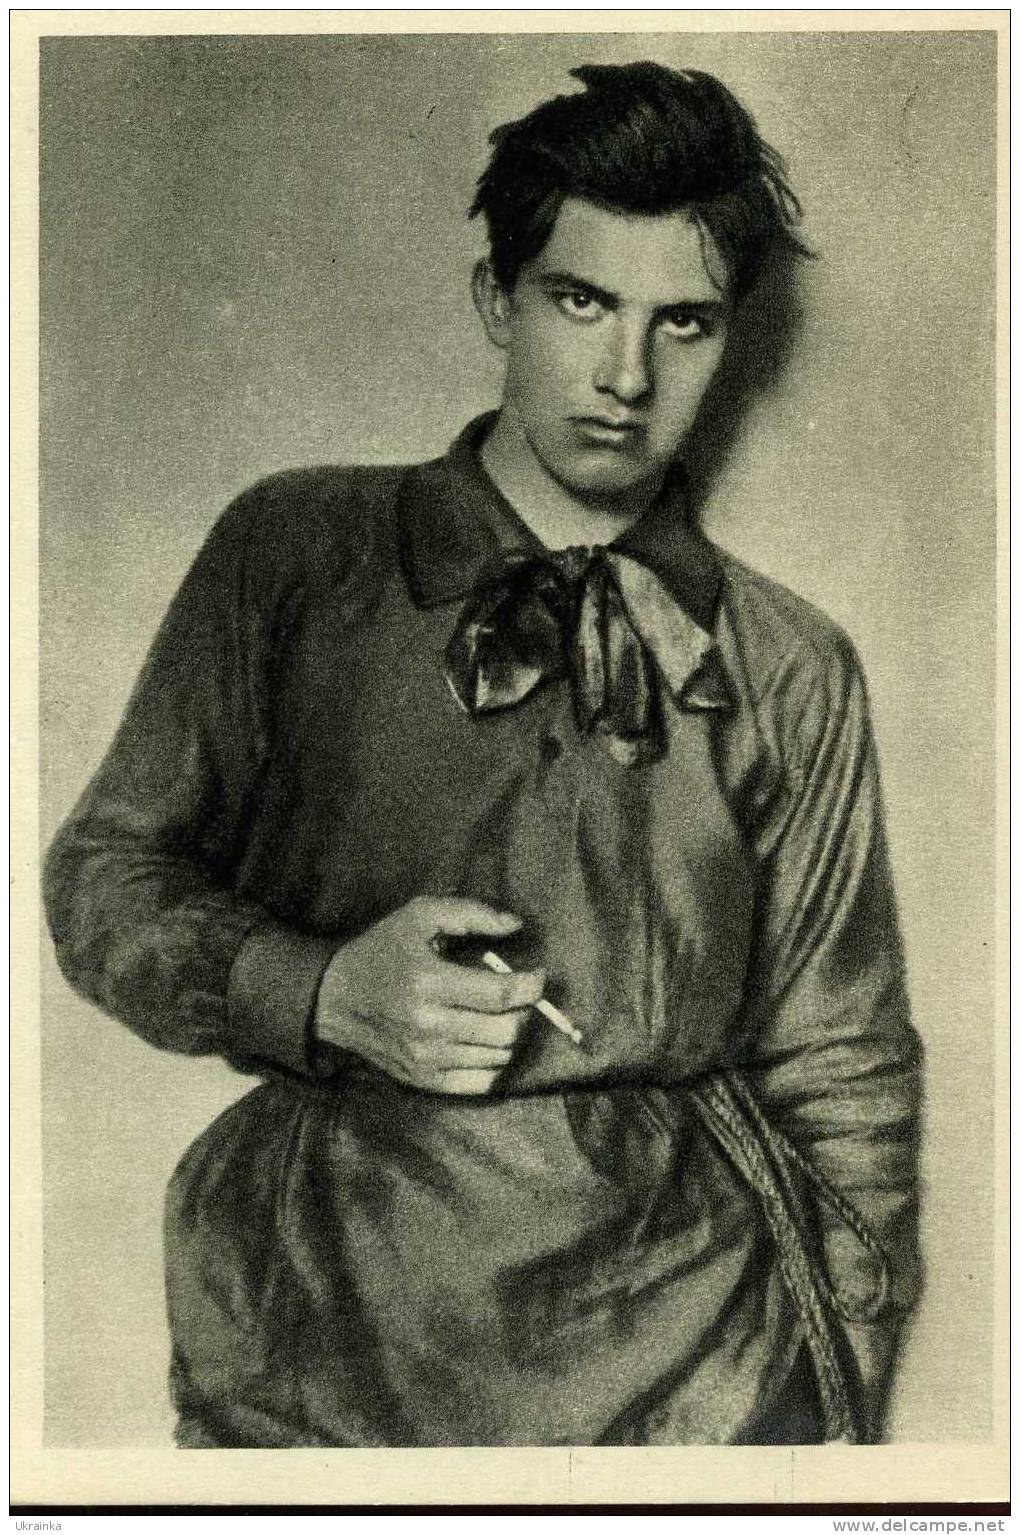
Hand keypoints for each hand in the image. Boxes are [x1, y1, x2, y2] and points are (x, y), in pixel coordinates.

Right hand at [314, 896, 544, 1095]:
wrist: (334, 998)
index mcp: (429, 982)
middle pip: (507, 1031)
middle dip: (525, 1011)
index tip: (537, 974)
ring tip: (501, 1015)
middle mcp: (428, 1026)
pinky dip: (495, 1063)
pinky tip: (486, 1041)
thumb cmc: (383, 951)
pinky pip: (481, 1083)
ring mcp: (426, 1059)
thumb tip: (518, 925)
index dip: (532, 985)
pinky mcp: (423, 1080)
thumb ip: (472, 913)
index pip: (501, 994)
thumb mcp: (420, 916)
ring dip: (511, 1035)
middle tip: (519, 996)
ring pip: (499, 1057)